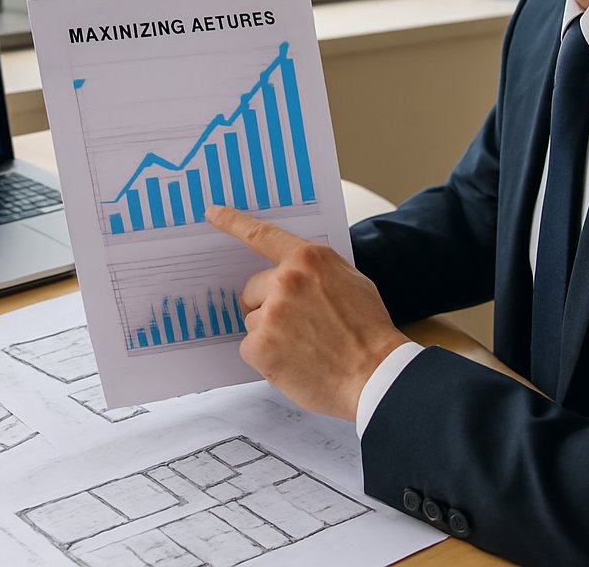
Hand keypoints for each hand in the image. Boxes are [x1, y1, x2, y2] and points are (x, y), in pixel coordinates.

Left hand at [205, 205, 409, 421]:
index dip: (233, 222)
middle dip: (268, 305)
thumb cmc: (369, 330)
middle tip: (299, 326)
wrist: (376, 374)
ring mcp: (271, 314)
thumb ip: (315, 270)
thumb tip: (292, 270)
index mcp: (309, 259)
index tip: (212, 213)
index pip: (262, 235)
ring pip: (253, 320)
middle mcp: (286, 281)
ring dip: (270, 333)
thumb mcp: (350, 281)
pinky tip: (294, 363)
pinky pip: (250, 347)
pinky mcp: (260, 346)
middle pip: (253, 289)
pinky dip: (267, 357)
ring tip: (305, 347)